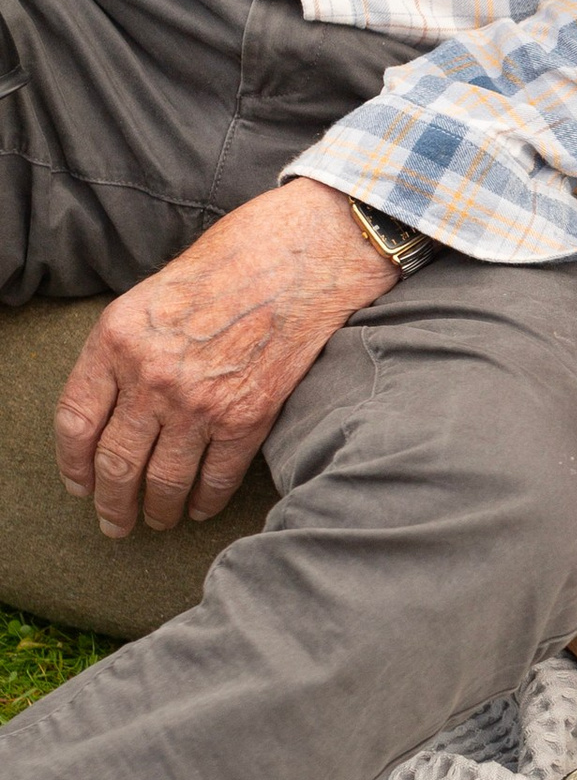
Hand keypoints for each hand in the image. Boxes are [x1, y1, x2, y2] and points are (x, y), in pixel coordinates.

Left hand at [55, 184, 395, 536]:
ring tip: (156, 521)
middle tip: (113, 522)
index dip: (73, 463)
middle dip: (111, 503)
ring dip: (158, 510)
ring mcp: (198, 401)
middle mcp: (151, 375)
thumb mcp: (153, 294)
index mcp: (117, 338)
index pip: (75, 420)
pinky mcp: (247, 416)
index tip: (78, 484)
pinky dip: (206, 500)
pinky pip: (216, 477)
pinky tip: (200, 509)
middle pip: (115, 462)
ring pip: (163, 479)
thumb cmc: (231, 263)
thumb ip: (128, 347)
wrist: (300, 257)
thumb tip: (114, 403)